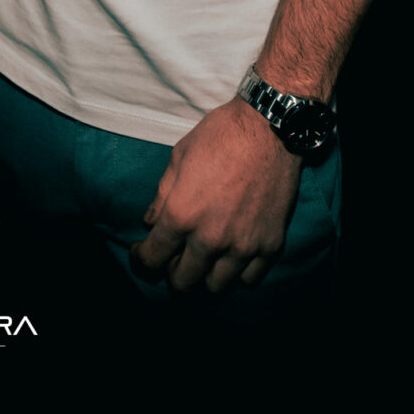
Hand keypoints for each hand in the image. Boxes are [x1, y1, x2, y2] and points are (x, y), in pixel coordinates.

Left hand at [133, 99, 302, 293]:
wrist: (271, 127)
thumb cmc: (220, 136)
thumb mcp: (178, 158)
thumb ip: (161, 197)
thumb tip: (151, 223)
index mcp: (182, 215)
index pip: (152, 260)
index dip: (142, 260)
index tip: (142, 253)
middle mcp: (210, 238)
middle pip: (183, 282)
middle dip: (172, 273)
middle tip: (174, 258)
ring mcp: (243, 245)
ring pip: (216, 286)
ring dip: (205, 276)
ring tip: (205, 260)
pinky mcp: (270, 245)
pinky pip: (249, 278)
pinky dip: (237, 272)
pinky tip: (233, 256)